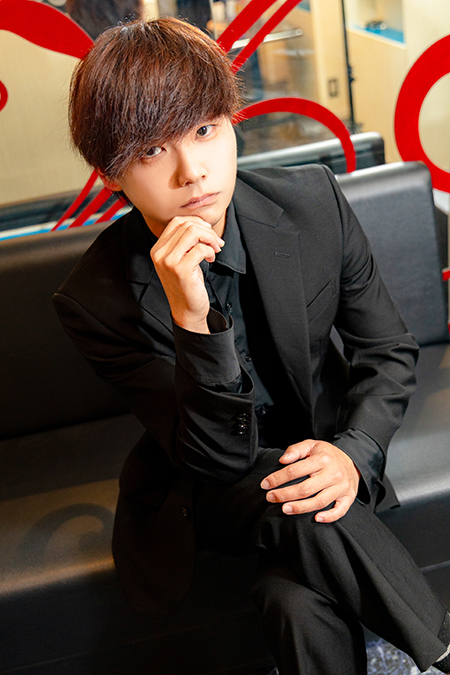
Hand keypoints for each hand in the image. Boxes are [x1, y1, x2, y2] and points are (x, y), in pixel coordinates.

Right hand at [151, 216, 223, 332]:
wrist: (186, 310)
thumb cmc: (187, 284)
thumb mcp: (182, 259)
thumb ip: (185, 242)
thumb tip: (202, 224)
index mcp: (158, 249)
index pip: (177, 222)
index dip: (196, 222)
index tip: (208, 232)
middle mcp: (159, 254)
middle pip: (187, 225)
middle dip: (207, 231)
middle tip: (217, 243)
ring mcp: (168, 261)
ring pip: (193, 233)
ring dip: (210, 239)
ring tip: (215, 250)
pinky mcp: (181, 270)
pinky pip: (201, 249)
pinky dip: (210, 251)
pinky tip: (210, 260)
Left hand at [260, 440, 360, 522]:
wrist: (353, 461)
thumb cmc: (327, 454)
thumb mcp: (312, 445)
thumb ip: (296, 450)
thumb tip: (282, 460)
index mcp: (322, 459)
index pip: (295, 470)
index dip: (278, 478)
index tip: (265, 484)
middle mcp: (332, 474)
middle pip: (305, 489)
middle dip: (285, 495)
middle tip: (270, 498)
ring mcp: (341, 487)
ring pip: (319, 501)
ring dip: (300, 507)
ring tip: (284, 509)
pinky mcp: (348, 498)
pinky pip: (339, 510)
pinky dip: (329, 516)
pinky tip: (316, 519)